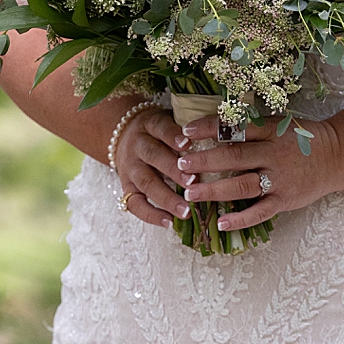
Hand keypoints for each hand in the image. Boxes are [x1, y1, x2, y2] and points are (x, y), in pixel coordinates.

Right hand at [114, 107, 195, 226]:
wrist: (123, 135)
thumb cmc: (159, 132)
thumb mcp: (169, 121)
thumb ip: (188, 131)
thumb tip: (220, 142)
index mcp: (150, 125)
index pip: (160, 128)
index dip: (172, 136)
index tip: (188, 144)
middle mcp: (137, 146)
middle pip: (153, 155)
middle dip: (173, 170)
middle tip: (193, 182)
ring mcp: (130, 168)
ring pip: (146, 182)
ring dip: (166, 198)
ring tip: (186, 211)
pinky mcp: (126, 187)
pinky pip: (135, 204)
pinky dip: (151, 215)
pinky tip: (169, 223)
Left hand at [177, 115, 341, 230]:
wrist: (337, 156)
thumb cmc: (301, 138)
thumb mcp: (279, 124)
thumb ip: (251, 127)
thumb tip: (213, 126)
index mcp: (270, 131)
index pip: (235, 128)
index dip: (209, 128)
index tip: (185, 131)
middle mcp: (273, 155)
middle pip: (235, 157)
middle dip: (205, 161)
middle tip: (180, 164)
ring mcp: (279, 179)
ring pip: (242, 186)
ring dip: (214, 190)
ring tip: (190, 193)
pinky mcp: (285, 200)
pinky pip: (260, 212)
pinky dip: (240, 219)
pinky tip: (221, 222)